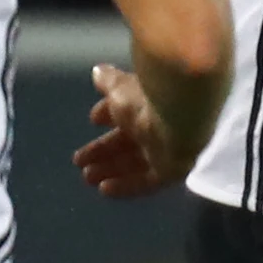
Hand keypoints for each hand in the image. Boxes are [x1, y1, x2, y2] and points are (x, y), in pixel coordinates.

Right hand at [73, 64, 185, 197]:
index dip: (108, 115)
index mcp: (148, 102)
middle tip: (80, 161)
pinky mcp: (172, 170)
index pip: (127, 109)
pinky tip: (104, 190)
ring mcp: (166, 149)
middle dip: (103, 150)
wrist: (182, 119)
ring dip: (110, 169)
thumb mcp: (121, 88)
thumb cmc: (148, 100)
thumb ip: (109, 82)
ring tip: (87, 177)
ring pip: (134, 162)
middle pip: (128, 141)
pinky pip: (147, 181)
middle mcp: (158, 125)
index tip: (92, 120)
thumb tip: (97, 72)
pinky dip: (126, 185)